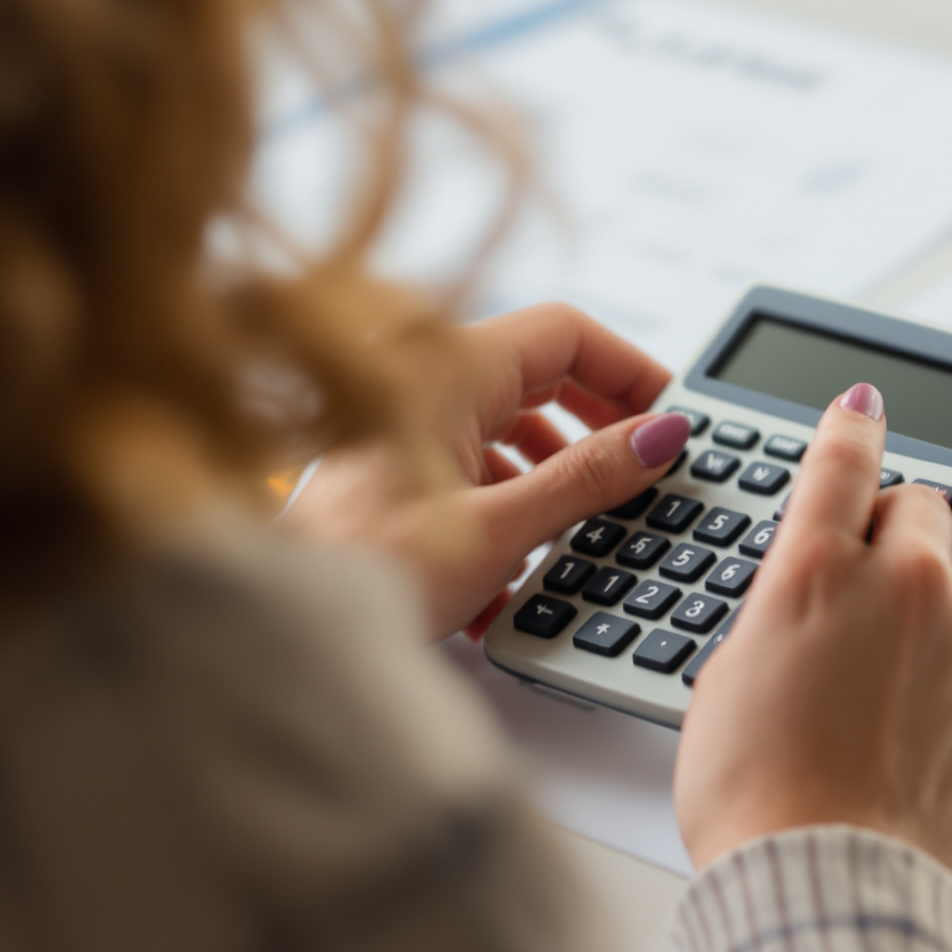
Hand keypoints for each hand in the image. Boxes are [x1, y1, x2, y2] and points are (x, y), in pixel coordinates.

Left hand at [286, 303, 684, 640]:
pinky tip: (517, 574)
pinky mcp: (397, 471)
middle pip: (542, 378)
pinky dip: (508, 509)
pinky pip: (475, 469)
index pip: (567, 332)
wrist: (284, 619)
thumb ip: (588, 476)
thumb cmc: (365, 566)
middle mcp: (425, 381)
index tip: (667, 417)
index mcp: (450, 366)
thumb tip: (659, 435)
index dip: (628, 369)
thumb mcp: (501, 524)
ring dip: (552, 480)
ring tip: (578, 534)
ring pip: (510, 430)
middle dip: (596, 432)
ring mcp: (408, 425)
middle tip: (640, 473)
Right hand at [673, 384, 951, 880]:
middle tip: (854, 598)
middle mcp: (916, 591)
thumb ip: (781, 607)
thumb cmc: (755, 795)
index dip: (853, 426)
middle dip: (895, 539)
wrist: (826, 895)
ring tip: (870, 704)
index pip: (847, 457)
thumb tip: (812, 595)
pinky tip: (904, 750)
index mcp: (825, 569)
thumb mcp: (726, 672)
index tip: (864, 409)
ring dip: (929, 626)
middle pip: (924, 516)